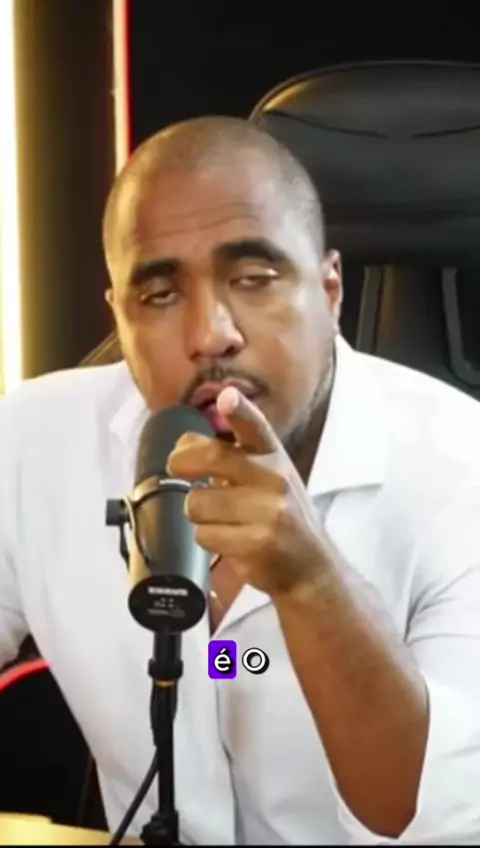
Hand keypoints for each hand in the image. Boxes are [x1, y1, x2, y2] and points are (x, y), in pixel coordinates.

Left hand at [166, 388, 325, 597]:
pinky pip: (205, 535)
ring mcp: (269, 511)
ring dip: (198, 513)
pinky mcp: (259, 542)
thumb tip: (184, 443)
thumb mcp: (266, 476)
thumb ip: (230, 456)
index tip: (226, 397)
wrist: (310, 565)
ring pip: (198, 503)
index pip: (255, 426)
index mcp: (273, 455)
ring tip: (219, 519)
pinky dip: (208, 539)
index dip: (239, 410)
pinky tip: (228, 541)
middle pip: (211, 458)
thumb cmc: (280, 514)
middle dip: (183, 463)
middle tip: (177, 468)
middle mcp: (274, 478)